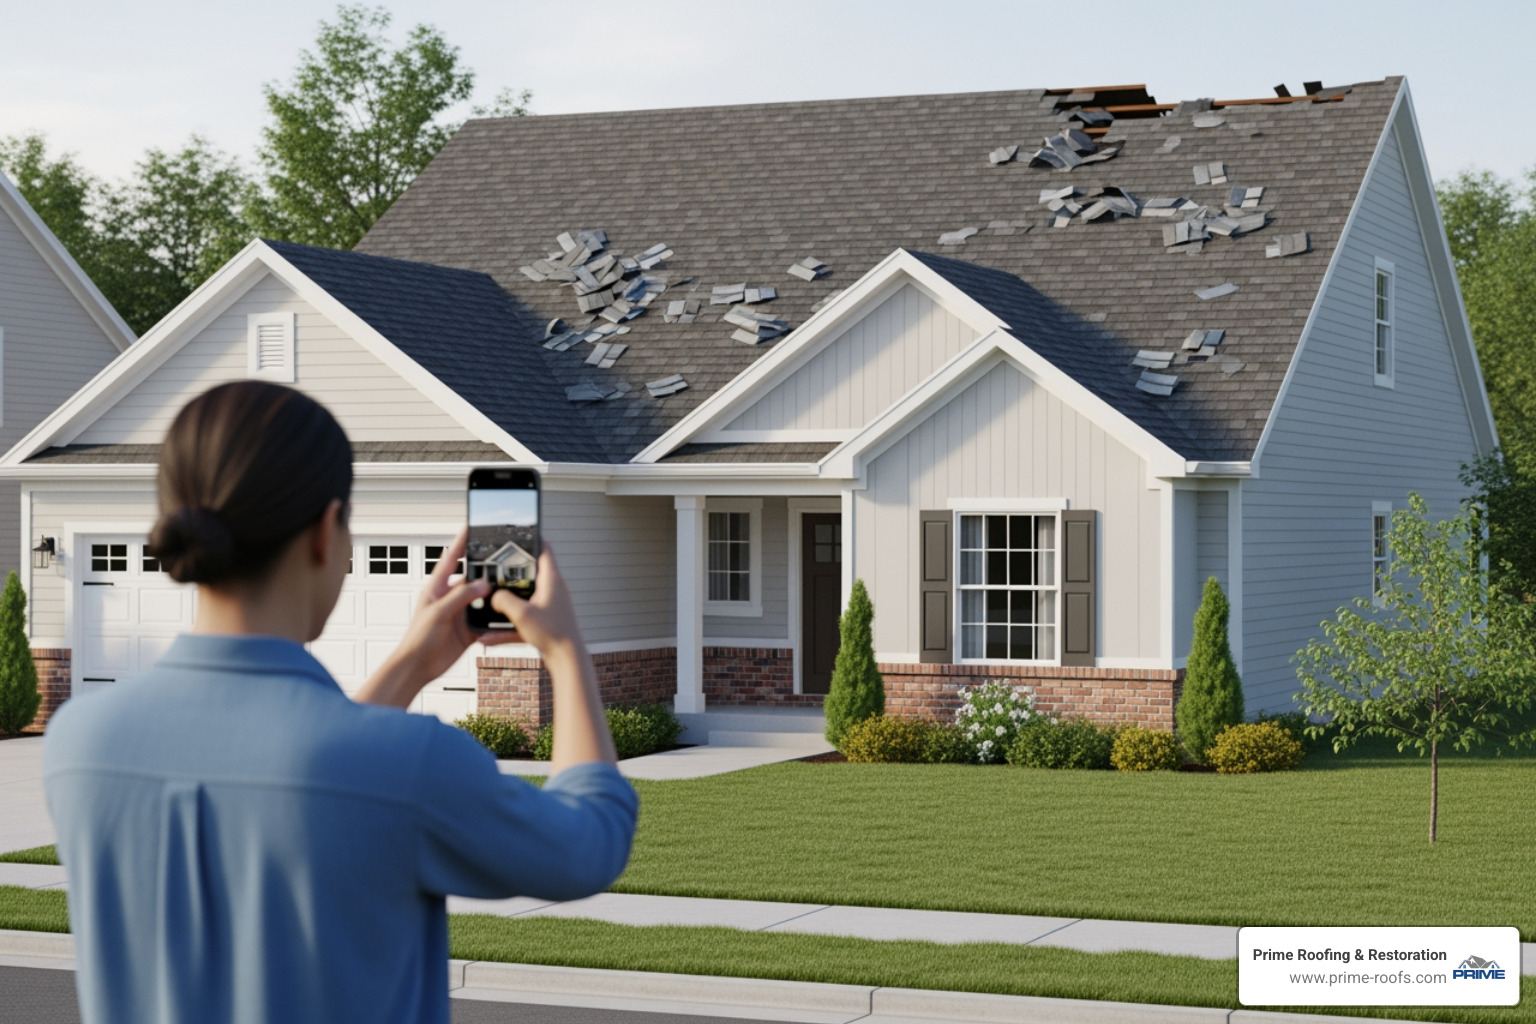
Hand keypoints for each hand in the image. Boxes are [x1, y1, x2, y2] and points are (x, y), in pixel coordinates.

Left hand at [355, 528, 522, 707]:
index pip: (451, 559)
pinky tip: (504, 612)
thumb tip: (483, 584)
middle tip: (502, 559)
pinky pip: (485, 619)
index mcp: (437, 588)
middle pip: (472, 577)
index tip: (471, 527)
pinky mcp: (468, 629)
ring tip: (508, 586)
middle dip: (485, 569)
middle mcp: (450, 598)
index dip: (461, 542)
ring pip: (481, 598)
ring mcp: (460, 613)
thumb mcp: (439, 612)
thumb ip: (461, 596)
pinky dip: (494, 616)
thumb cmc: (418, 638)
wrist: (418, 667)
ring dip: (492, 595)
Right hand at [489, 544, 584, 661]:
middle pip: (531, 573)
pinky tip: (490, 637)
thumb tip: (493, 597)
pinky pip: (524, 617)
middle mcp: (553, 590)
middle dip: (511, 572)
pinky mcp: (546, 621)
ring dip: (508, 601)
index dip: (532, 539)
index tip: (519, 534)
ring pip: (525, 597)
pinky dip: (509, 624)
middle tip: (495, 569)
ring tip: (489, 602)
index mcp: (551, 580)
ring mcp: (550, 605)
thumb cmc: (553, 634)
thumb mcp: (522, 614)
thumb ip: (503, 601)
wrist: (567, 660)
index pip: (544, 550)